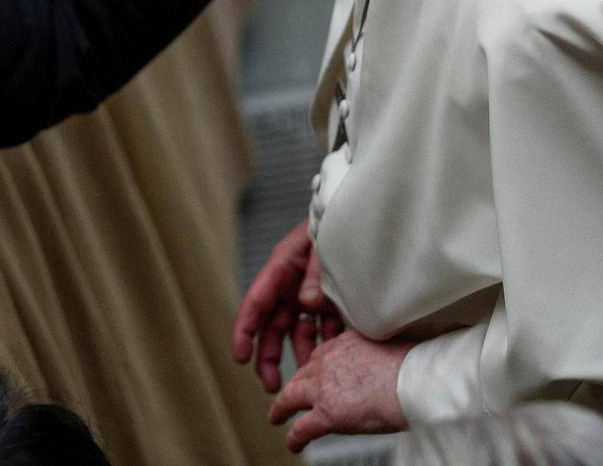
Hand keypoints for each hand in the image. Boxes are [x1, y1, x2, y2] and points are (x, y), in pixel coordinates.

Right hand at [234, 219, 343, 391]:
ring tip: (308, 379)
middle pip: (273, 325)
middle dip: (268, 356)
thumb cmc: (338, 225)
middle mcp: (291, 284)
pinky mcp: (330, 301)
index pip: (256, 303)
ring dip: (300, 355)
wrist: (362, 218)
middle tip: (272, 386)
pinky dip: (326, 344)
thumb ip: (316, 275)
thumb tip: (306, 304)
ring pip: (297, 332)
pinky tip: (333, 360)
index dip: (245, 331)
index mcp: (281, 268)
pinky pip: (323, 328)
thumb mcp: (325, 247)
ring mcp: (310, 294)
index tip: (240, 357)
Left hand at [269, 331, 413, 451]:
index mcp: (343, 344)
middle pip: (302, 374)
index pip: (321, 355)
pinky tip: (292, 444)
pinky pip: (302, 428)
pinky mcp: (328, 414)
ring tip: (278, 416)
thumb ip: (374, 357)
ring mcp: (324, 387)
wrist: (416, 381)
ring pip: (292, 397)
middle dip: (296, 386)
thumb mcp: (387, 348)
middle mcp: (327, 361)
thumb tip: (383, 370)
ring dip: (282, 408)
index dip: (316, 369)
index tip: (317, 376)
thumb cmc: (413, 368)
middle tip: (292, 396)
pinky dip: (295, 437)